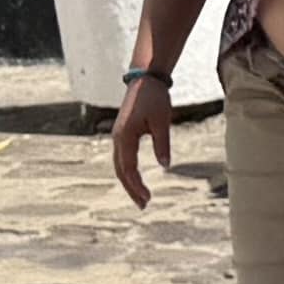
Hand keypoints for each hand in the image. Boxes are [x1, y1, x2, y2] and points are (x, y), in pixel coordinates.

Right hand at [110, 79, 173, 206]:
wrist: (145, 78)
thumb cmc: (155, 97)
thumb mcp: (162, 121)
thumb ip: (162, 144)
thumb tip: (165, 166)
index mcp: (125, 136)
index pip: (128, 168)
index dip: (137, 185)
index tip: (148, 199)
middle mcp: (118, 138)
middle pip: (120, 170)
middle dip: (131, 189)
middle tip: (143, 205)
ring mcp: (118, 135)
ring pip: (119, 165)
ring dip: (128, 181)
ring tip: (141, 197)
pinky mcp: (122, 133)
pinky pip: (122, 157)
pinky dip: (127, 171)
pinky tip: (136, 178)